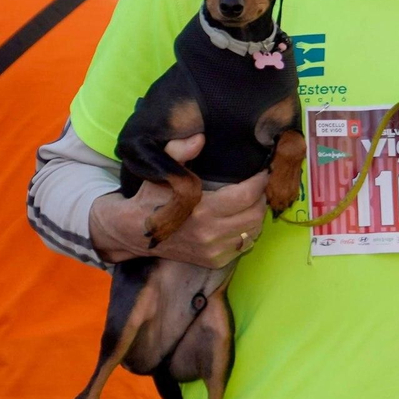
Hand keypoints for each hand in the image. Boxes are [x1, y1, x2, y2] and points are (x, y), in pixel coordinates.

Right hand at [89, 135, 266, 267]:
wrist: (134, 233)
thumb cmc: (151, 197)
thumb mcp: (162, 172)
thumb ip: (179, 151)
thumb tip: (200, 138)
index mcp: (201, 210)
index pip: (246, 195)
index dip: (261, 181)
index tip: (264, 171)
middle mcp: (210, 233)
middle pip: (255, 214)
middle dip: (262, 197)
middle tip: (260, 185)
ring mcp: (213, 251)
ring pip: (253, 231)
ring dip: (257, 214)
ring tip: (252, 200)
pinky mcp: (213, 261)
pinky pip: (244, 246)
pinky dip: (248, 232)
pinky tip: (241, 219)